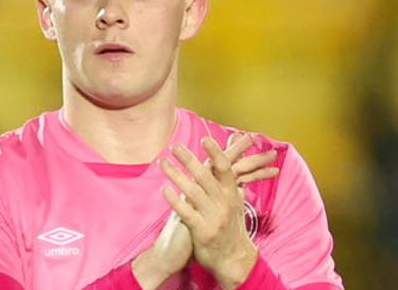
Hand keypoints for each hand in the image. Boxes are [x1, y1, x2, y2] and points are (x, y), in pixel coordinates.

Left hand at [160, 134, 272, 288]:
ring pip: (193, 192)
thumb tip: (231, 158)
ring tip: (163, 163)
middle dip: (189, 160)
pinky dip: (174, 200)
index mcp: (232, 194)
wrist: (232, 259)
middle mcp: (224, 204)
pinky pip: (186, 212)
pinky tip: (164, 189)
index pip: (225, 169)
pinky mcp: (202, 231)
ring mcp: (213, 217)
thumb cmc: (230, 226)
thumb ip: (231, 179)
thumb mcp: (235, 201)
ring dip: (176, 175)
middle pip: (205, 176)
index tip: (205, 139)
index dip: (216, 153)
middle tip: (175, 146)